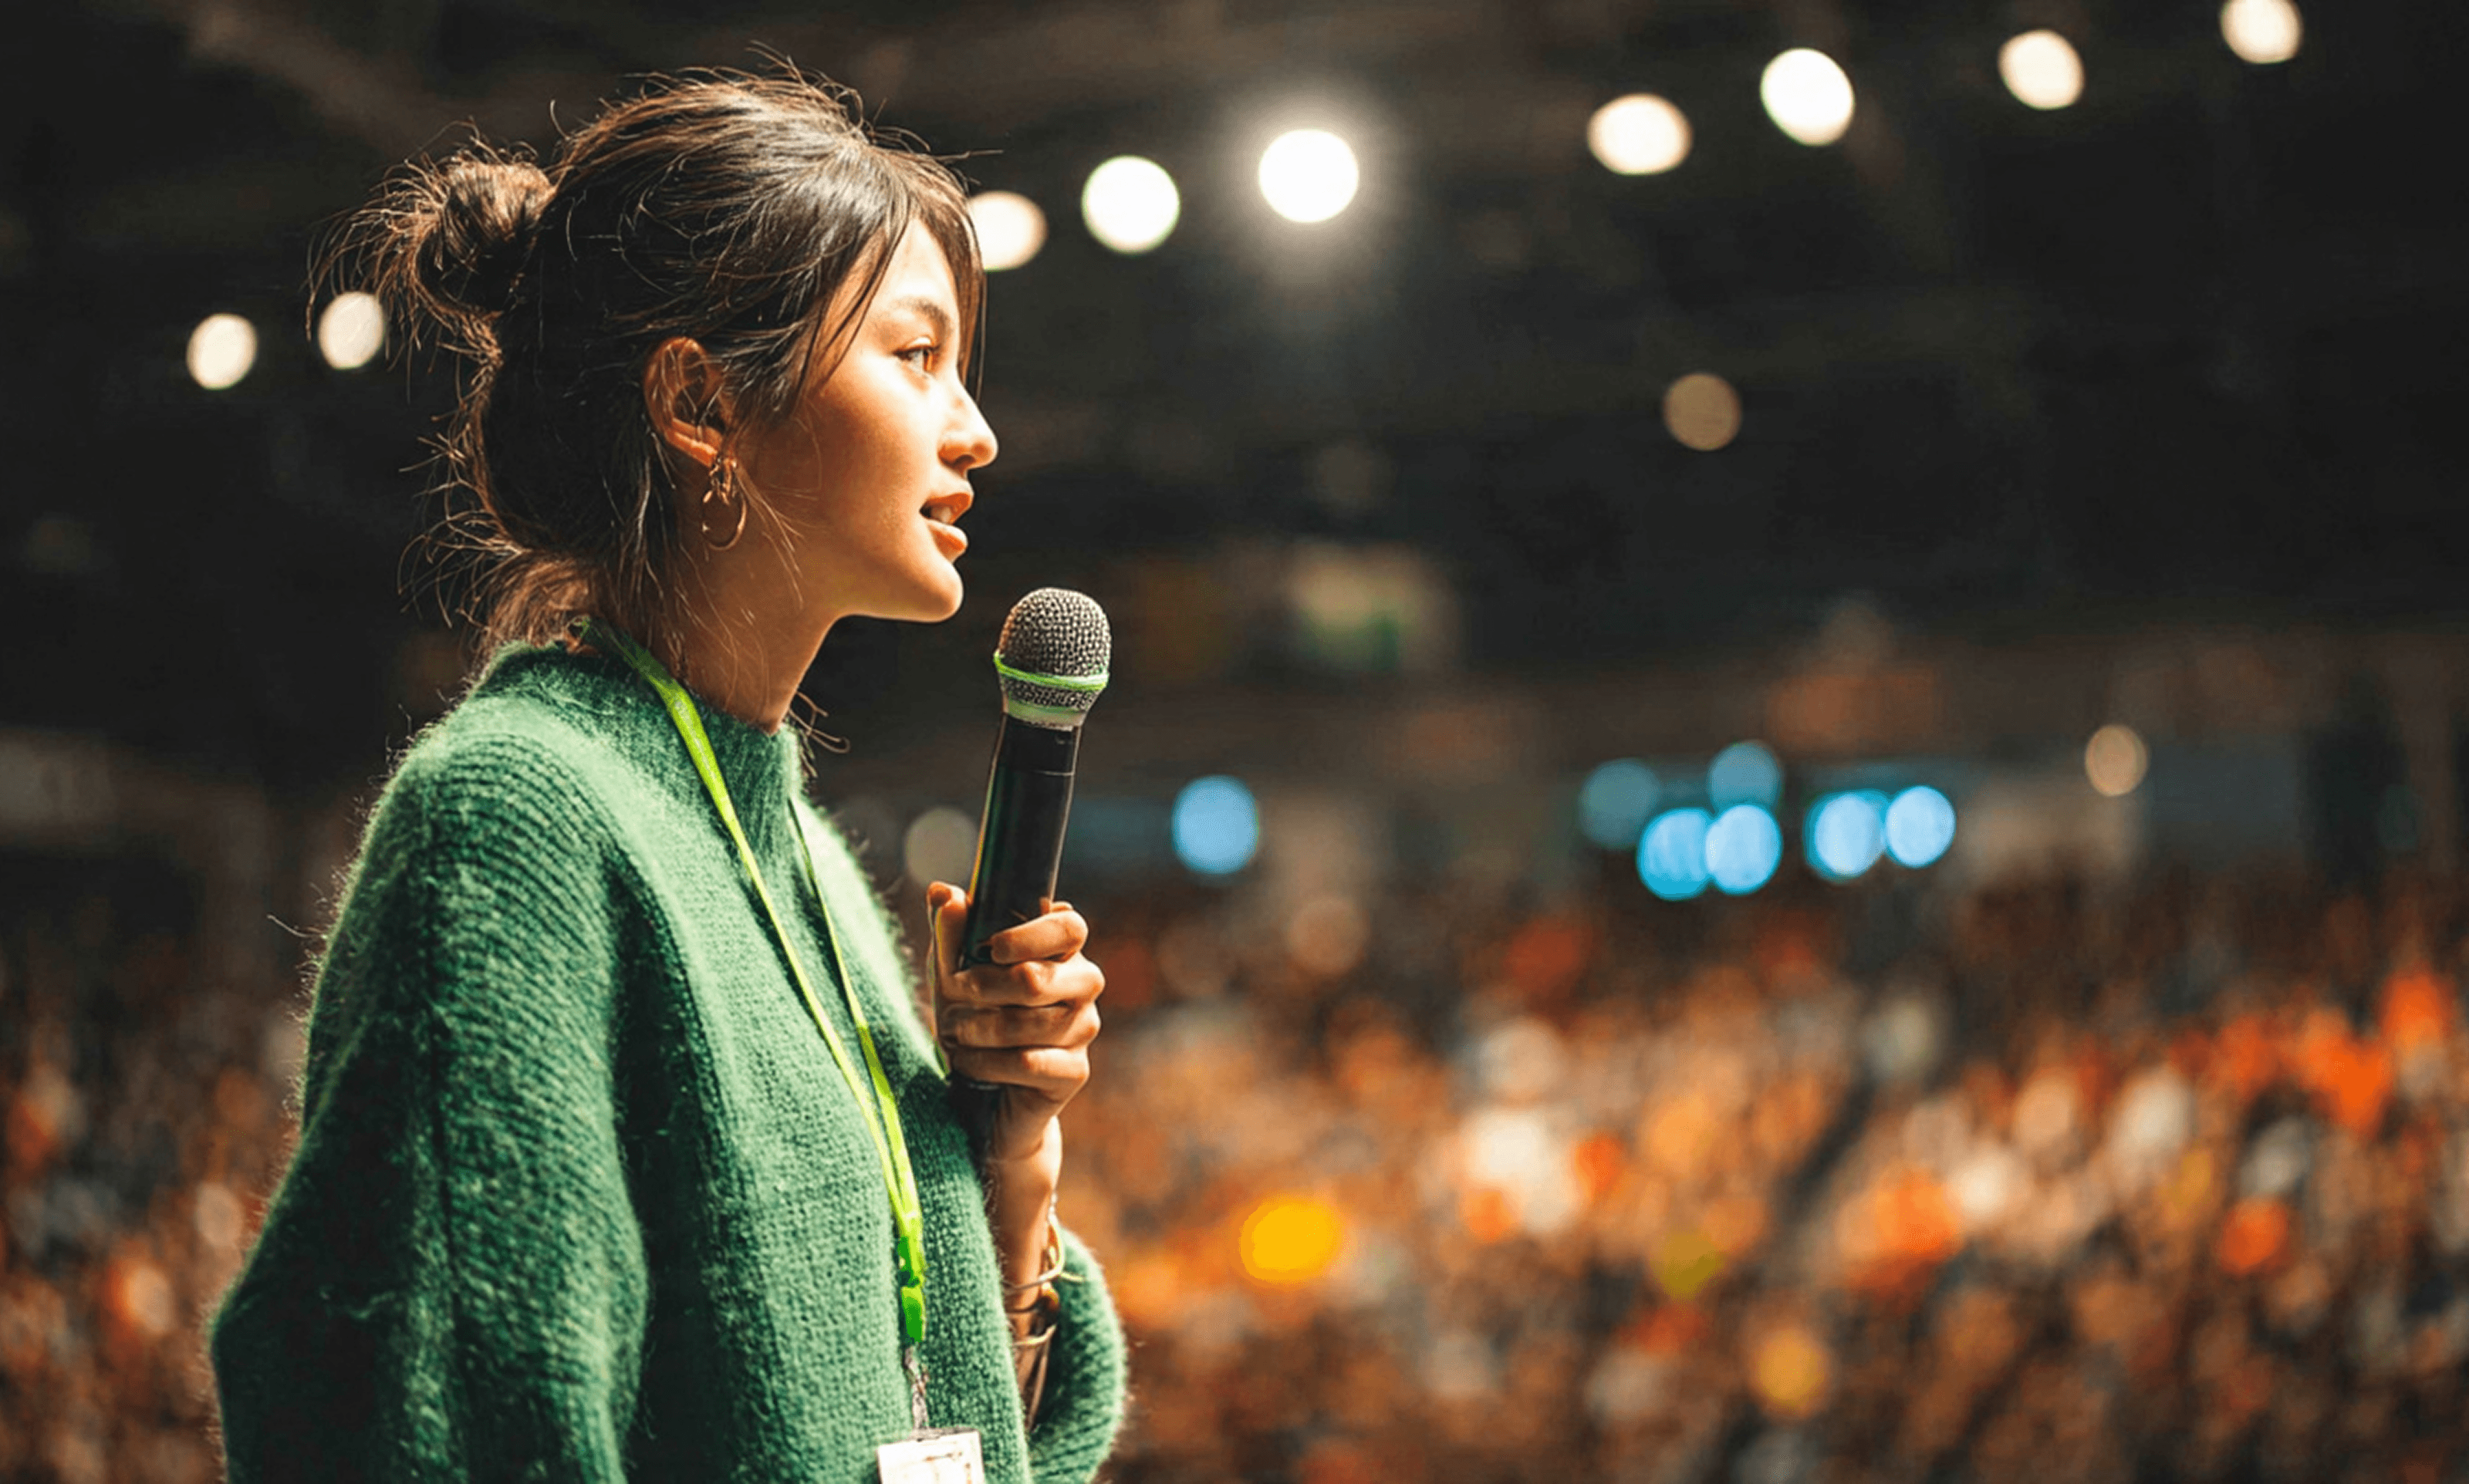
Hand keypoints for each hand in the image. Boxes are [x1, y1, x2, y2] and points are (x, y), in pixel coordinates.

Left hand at [927, 884, 1103, 1172]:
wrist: (982, 1093)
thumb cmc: (974, 1017)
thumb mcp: (953, 972)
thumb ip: (951, 932)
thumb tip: (942, 892)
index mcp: (1062, 950)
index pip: (1069, 926)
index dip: (1031, 935)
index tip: (990, 948)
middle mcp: (1083, 985)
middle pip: (1038, 977)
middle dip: (982, 987)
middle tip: (953, 994)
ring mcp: (1084, 1029)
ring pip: (1028, 1022)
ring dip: (976, 1027)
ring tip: (953, 1032)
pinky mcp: (1075, 1072)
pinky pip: (1027, 1062)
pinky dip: (986, 1062)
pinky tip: (967, 1062)